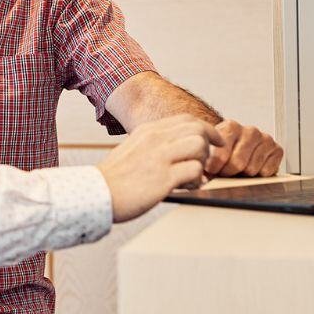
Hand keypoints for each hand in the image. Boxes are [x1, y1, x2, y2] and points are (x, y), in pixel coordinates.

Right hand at [97, 115, 223, 222]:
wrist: (97, 193)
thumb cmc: (115, 177)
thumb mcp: (133, 148)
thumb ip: (153, 144)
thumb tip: (175, 147)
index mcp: (148, 131)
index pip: (187, 119)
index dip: (207, 128)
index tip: (215, 141)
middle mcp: (155, 139)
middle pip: (197, 128)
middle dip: (210, 144)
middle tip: (209, 160)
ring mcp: (159, 157)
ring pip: (199, 145)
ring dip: (203, 162)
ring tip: (195, 175)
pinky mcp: (163, 178)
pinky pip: (195, 170)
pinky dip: (198, 180)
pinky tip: (189, 187)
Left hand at [204, 120, 282, 176]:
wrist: (239, 147)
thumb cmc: (223, 149)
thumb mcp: (211, 149)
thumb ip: (206, 158)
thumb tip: (202, 175)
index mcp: (231, 127)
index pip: (221, 153)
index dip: (215, 166)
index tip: (211, 171)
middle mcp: (250, 131)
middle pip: (238, 163)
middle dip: (228, 172)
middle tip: (224, 173)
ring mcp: (265, 139)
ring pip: (252, 169)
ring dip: (243, 174)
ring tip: (237, 171)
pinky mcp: (277, 150)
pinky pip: (266, 171)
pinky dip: (258, 175)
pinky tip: (252, 169)